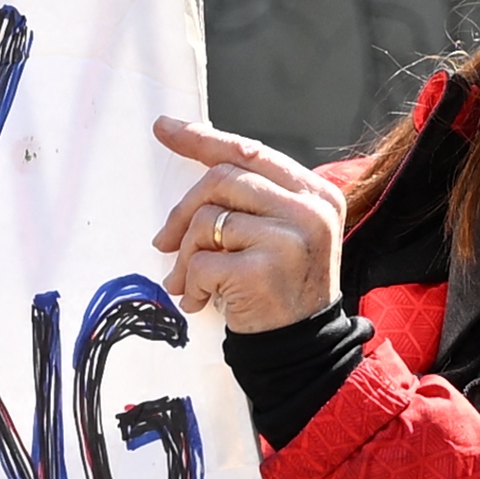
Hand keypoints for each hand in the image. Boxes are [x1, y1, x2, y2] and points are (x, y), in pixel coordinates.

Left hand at [150, 118, 345, 332]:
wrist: (306, 350)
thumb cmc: (284, 289)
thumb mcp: (284, 233)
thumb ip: (253, 199)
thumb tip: (198, 164)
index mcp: (316, 192)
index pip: (251, 152)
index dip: (203, 139)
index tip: (165, 129)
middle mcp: (309, 209)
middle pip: (223, 179)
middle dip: (183, 211)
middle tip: (163, 242)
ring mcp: (289, 238)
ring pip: (207, 220)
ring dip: (185, 255)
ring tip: (187, 281)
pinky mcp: (263, 271)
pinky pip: (204, 262)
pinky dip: (192, 283)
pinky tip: (201, 300)